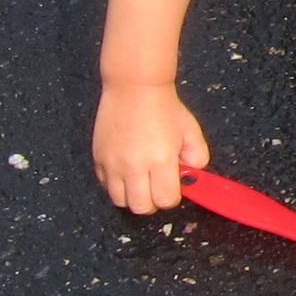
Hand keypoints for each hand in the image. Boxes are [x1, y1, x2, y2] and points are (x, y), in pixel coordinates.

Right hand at [94, 79, 211, 213]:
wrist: (134, 87)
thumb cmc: (165, 107)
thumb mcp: (191, 131)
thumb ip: (198, 158)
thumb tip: (191, 176)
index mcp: (161, 161)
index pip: (166, 201)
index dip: (172, 196)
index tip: (173, 185)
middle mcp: (134, 167)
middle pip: (141, 208)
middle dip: (153, 201)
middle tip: (157, 184)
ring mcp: (113, 164)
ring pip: (120, 201)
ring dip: (133, 195)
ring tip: (141, 178)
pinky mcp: (98, 159)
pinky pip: (105, 186)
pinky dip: (116, 184)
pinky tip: (126, 169)